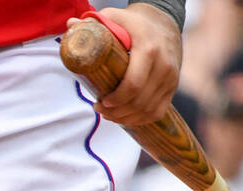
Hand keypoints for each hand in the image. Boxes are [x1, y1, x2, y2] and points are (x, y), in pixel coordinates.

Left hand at [69, 4, 181, 125]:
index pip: (133, 84)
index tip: (101, 102)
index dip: (115, 100)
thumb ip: (93, 23)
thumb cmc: (133, 23)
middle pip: (139, 102)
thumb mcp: (115, 18)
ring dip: (125, 118)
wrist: (164, 22)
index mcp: (148, 49)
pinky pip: (157, 112)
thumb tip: (70, 26)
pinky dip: (139, 120)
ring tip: (108, 114)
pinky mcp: (172, 87)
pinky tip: (125, 117)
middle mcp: (164, 65)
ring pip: (147, 110)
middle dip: (116, 112)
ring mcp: (170, 78)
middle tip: (99, 109)